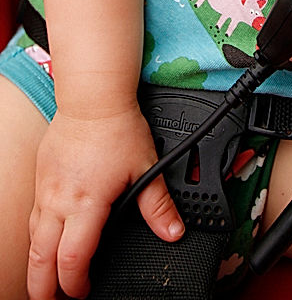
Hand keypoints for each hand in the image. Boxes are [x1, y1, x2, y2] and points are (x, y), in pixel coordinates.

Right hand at [27, 105, 183, 299]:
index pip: (72, 261)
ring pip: (32, 241)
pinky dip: (37, 239)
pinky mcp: (40, 180)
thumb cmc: (118, 128)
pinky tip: (47, 243)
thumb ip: (158, 206)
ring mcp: (46, 191)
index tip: (85, 291)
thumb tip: (173, 231)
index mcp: (87, 203)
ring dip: (37, 266)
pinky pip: (32, 218)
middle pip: (40, 260)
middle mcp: (60, 201)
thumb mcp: (145, 167)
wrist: (93, 98)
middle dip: (44, 289)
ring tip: (47, 282)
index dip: (76, 286)